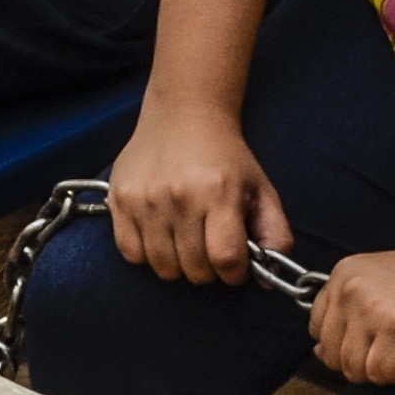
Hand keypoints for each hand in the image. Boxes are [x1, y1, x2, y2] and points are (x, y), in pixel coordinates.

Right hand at [106, 106, 287, 285]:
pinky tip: (161, 234)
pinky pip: (132, 253)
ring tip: (186, 240)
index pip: (226, 260)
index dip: (234, 273)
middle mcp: (180, 197)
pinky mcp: (119, 200)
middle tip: (210, 248)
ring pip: (163, 267)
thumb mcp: (262, 189)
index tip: (234, 265)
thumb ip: (275, 233)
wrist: (183, 115)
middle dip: (209, 269)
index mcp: (220, 193)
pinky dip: (148, 254)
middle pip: (195, 270)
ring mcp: (145, 200)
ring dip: (179, 264)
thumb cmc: (226, 158)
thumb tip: (269, 279)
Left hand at [305, 235, 394, 386]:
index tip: (381, 334)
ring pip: (355, 371)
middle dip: (366, 360)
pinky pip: (383, 376)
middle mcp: (352, 288)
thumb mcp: (384, 285)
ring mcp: (373, 307)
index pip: (318, 331)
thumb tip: (320, 353)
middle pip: (333, 357)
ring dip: (386, 368)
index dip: (350, 342)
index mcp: (344, 273)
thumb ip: (350, 314)